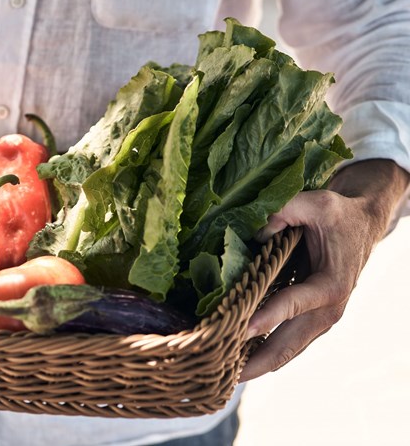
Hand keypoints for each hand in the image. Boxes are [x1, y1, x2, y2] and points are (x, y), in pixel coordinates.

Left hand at [239, 159, 408, 381]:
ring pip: (284, 352)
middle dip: (253, 362)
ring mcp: (318, 319)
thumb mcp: (316, 203)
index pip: (293, 304)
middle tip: (217, 373)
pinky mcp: (308, 319)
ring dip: (254, 364)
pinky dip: (259, 353)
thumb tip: (251, 232)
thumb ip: (284, 211)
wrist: (361, 224)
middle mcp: (327, 310)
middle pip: (286, 346)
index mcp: (331, 284)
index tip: (239, 332)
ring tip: (218, 374)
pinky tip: (232, 359)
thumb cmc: (338, 214)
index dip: (266, 317)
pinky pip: (282, 342)